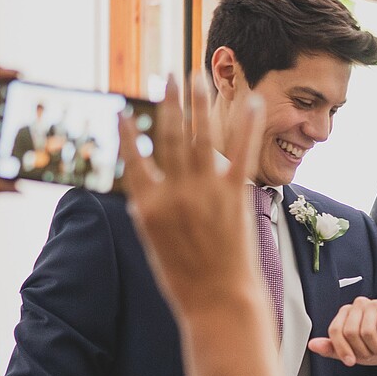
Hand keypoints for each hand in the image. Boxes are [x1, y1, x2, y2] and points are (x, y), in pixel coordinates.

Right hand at [119, 72, 268, 318]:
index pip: (133, 158)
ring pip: (200, 135)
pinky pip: (241, 151)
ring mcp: (205, 191)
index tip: (123, 110)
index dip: (128, 131)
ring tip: (198, 77)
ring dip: (199, 102)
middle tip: (167, 75)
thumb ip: (149, 209)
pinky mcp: (234, 194)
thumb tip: (144, 186)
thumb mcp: (153, 243)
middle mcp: (174, 192)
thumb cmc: (184, 277)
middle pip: (169, 136)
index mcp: (148, 205)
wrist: (217, 300)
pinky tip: (253, 103)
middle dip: (169, 102)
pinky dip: (248, 125)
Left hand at [308, 298, 376, 367]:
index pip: (335, 330)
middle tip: (372, 351)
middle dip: (363, 350)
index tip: (350, 361)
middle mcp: (359, 305)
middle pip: (351, 331)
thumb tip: (312, 345)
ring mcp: (375, 303)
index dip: (343, 349)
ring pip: (368, 331)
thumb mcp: (352, 353)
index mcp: (345, 313)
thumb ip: (332, 349)